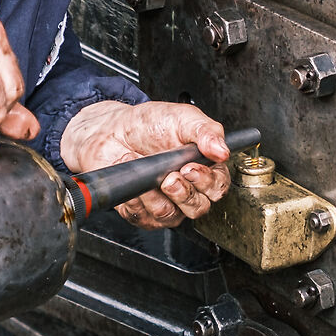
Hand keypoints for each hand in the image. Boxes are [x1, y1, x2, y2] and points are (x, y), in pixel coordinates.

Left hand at [61, 100, 230, 227]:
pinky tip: (133, 178)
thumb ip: (206, 131)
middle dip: (183, 194)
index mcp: (204, 168)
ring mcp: (164, 203)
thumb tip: (222, 150)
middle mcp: (187, 189)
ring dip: (155, 194)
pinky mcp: (141, 212)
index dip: (206, 182)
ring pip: (170, 216)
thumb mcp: (183, 117)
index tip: (190, 167)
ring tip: (146, 171)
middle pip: (198, 208)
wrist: (113, 130)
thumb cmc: (149, 124)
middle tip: (170, 176)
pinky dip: (135, 199)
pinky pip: (143, 217)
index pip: (217, 188)